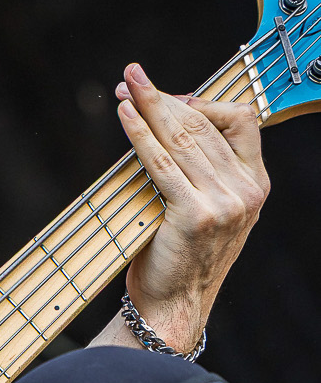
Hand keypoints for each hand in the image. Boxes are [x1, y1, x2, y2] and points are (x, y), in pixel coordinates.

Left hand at [116, 61, 267, 351]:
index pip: (240, 121)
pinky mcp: (194, 213)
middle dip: (164, 97)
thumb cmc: (182, 257)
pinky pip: (161, 162)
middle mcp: (246, 191)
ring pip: (183, 138)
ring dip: (150, 106)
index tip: (168, 94)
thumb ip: (203, 171)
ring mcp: (224, 202)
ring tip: (126, 86)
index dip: (202, 100)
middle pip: (204, 125)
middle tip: (133, 75)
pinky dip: (140, 133)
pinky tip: (126, 115)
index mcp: (256, 185)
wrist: (174, 306)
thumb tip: (170, 122)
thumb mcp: (209, 210)